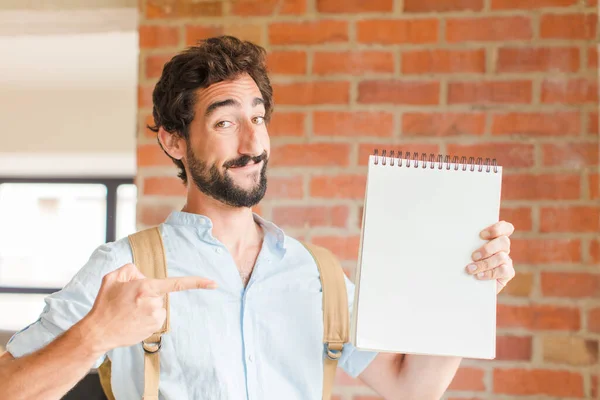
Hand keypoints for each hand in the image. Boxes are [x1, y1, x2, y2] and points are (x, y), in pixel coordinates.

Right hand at [85, 263, 216, 351]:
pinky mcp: (154, 328)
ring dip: (147, 305)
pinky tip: (133, 319)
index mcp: (146, 288)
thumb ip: (130, 269)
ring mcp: (155, 318)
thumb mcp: (112, 278)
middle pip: (159, 292)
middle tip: (129, 299)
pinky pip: (156, 316)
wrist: (98, 332)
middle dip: (148, 292)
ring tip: (129, 311)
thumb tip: (144, 275)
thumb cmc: (105, 304)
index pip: (176, 284)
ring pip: (158, 304)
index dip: (197, 282)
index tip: (214, 283)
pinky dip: (147, 316)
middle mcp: (154, 303)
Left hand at [465, 221, 514, 293]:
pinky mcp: (508, 273)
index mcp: (495, 237)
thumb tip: (453, 238)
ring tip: (471, 269)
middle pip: (504, 241)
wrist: (470, 282)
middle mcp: (503, 247)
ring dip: (484, 263)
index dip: (497, 229)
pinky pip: (503, 271)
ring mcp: (507, 260)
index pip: (506, 227)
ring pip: (501, 257)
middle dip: (488, 249)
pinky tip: (479, 275)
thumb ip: (467, 242)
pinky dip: (489, 273)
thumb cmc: (466, 260)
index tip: (481, 234)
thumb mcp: (466, 249)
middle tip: (473, 256)